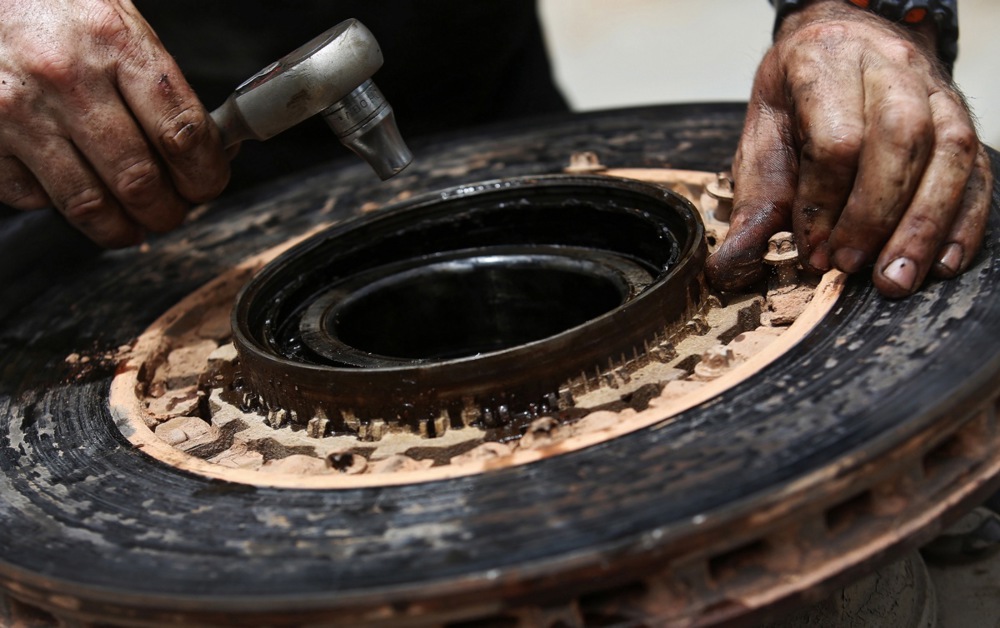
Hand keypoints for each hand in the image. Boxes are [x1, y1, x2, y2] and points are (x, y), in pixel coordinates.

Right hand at [0, 0, 228, 247]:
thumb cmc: (53, 5)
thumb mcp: (119, 23)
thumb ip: (160, 86)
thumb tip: (211, 149)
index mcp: (115, 42)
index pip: (182, 133)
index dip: (206, 175)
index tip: (207, 186)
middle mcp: (67, 78)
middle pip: (139, 180)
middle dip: (167, 212)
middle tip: (171, 212)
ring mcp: (19, 111)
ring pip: (88, 204)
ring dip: (120, 227)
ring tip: (131, 224)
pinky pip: (33, 198)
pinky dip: (59, 205)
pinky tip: (71, 186)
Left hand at [706, 0, 991, 297]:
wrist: (841, 42)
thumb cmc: (797, 99)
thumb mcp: (763, 137)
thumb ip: (755, 201)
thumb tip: (732, 263)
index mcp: (825, 61)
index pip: (836, 138)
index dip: (824, 204)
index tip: (812, 249)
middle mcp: (889, 65)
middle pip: (901, 139)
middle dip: (875, 215)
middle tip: (851, 268)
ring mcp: (934, 89)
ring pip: (949, 152)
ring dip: (924, 225)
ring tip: (896, 279)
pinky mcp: (961, 117)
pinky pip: (977, 168)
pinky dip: (963, 221)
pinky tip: (941, 262)